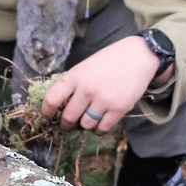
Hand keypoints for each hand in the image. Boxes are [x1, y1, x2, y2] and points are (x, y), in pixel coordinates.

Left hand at [41, 37, 162, 133]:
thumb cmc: (110, 60)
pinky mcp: (119, 109)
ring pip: (85, 125)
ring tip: (88, 119)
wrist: (138, 56)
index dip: (47, 111)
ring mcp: (104, 100)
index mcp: (75, 76)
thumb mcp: (86, 66)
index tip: (48, 116)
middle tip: (68, 123)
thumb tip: (60, 105)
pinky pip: (102, 128)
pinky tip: (99, 122)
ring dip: (84, 125)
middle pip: (68, 117)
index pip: (52, 99)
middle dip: (66, 123)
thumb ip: (73, 84)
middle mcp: (87, 89)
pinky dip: (98, 129)